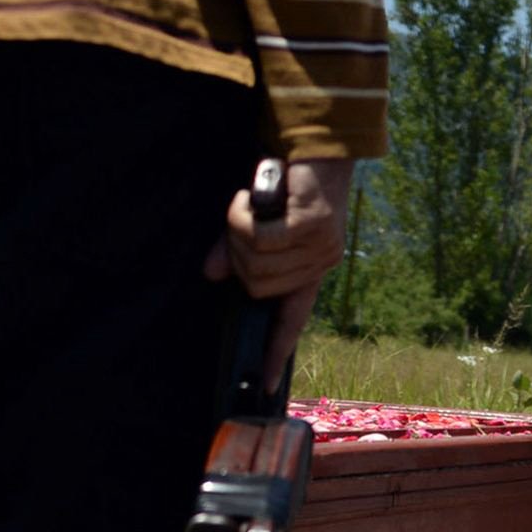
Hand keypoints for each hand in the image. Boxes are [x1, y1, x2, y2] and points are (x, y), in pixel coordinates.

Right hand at [203, 157, 353, 383]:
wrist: (314, 146)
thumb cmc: (284, 186)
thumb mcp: (256, 223)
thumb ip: (235, 251)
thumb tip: (212, 275)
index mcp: (309, 269)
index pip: (293, 319)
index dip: (277, 351)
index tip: (268, 385)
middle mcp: (319, 263)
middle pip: (257, 287)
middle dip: (237, 255)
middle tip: (244, 221)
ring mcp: (320, 247)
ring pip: (256, 263)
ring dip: (238, 230)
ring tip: (250, 205)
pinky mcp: (312, 227)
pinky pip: (258, 237)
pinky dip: (241, 214)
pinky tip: (251, 196)